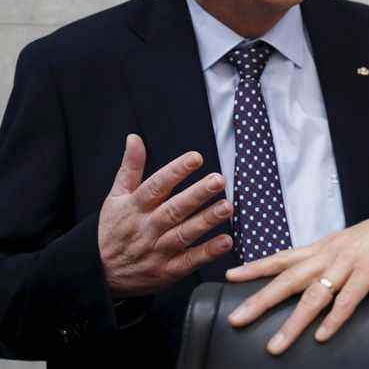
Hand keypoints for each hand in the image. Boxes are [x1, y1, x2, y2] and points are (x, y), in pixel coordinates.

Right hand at [98, 134, 233, 297]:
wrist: (97, 274)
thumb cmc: (113, 229)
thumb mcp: (116, 197)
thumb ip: (130, 168)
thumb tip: (134, 137)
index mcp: (133, 207)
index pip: (156, 186)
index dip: (176, 171)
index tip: (196, 158)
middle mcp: (145, 228)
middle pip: (173, 209)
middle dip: (197, 194)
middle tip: (218, 180)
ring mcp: (156, 251)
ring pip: (184, 234)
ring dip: (206, 220)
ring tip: (227, 206)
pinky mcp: (166, 271)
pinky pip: (189, 261)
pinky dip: (208, 252)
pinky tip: (226, 240)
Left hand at [225, 192, 368, 354]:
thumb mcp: (351, 242)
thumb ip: (332, 256)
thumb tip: (317, 271)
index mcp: (325, 246)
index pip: (283, 257)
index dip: (256, 267)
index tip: (230, 276)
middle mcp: (331, 254)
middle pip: (289, 279)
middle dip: (261, 300)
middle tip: (236, 319)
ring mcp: (349, 264)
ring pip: (314, 296)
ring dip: (293, 323)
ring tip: (275, 345)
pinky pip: (348, 300)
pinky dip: (334, 319)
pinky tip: (322, 336)